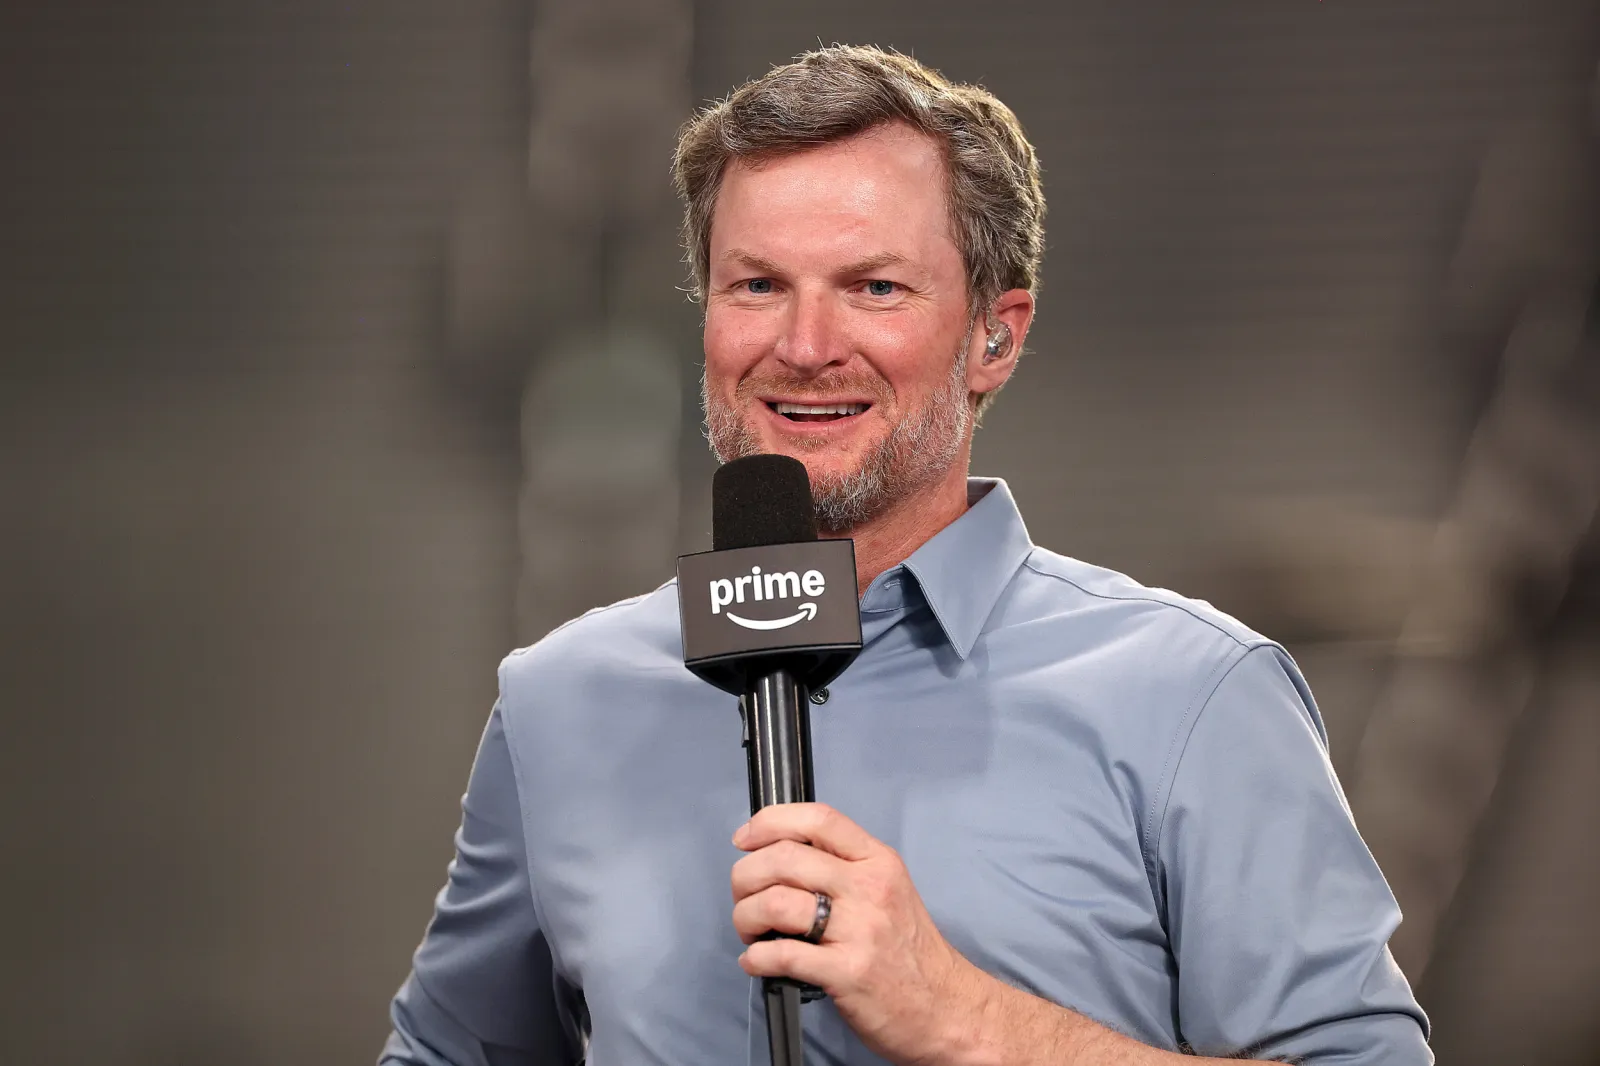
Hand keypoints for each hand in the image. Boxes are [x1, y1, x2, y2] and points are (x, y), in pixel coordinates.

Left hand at [730, 803, 986, 1064]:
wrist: (946, 1008)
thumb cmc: (909, 951)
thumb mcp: (888, 889)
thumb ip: (843, 867)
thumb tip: (779, 854)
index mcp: (878, 861)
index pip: (818, 818)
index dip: (770, 821)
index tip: (745, 838)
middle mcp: (870, 888)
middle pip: (784, 858)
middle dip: (745, 876)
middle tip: (743, 897)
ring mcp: (860, 930)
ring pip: (776, 902)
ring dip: (746, 917)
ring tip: (750, 933)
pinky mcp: (848, 972)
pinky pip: (782, 954)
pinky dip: (756, 958)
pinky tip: (757, 962)